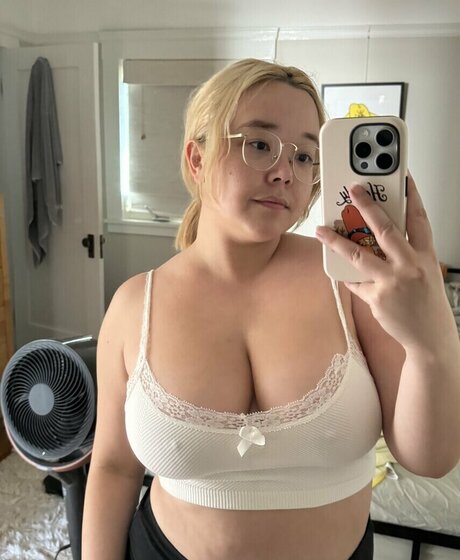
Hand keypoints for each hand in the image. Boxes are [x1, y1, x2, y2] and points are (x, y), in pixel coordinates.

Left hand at [315, 175, 450, 352]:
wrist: (430, 338)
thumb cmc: (427, 303)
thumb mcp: (425, 272)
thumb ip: (406, 253)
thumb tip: (379, 237)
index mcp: (425, 255)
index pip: (418, 218)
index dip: (411, 194)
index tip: (402, 175)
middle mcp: (410, 265)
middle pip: (385, 228)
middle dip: (367, 205)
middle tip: (353, 189)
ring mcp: (392, 282)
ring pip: (359, 254)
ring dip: (336, 240)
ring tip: (321, 229)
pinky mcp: (377, 298)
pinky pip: (354, 281)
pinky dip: (346, 276)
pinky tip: (336, 269)